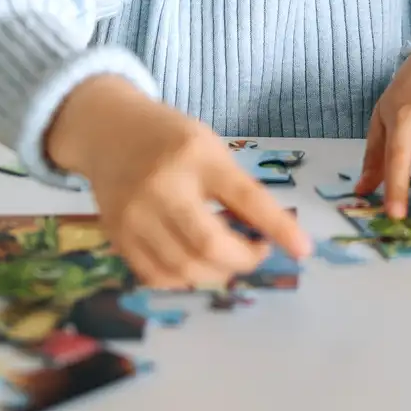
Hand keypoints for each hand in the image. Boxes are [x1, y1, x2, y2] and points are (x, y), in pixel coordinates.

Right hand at [49, 75, 312, 288]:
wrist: (107, 131)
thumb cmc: (169, 138)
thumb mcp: (209, 148)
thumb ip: (236, 189)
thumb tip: (269, 235)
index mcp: (196, 156)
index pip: (245, 197)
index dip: (278, 227)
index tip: (303, 250)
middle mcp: (162, 186)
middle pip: (208, 244)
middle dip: (243, 260)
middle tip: (257, 251)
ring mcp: (135, 215)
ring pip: (183, 268)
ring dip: (217, 273)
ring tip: (228, 257)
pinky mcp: (117, 236)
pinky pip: (156, 275)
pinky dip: (185, 279)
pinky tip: (197, 266)